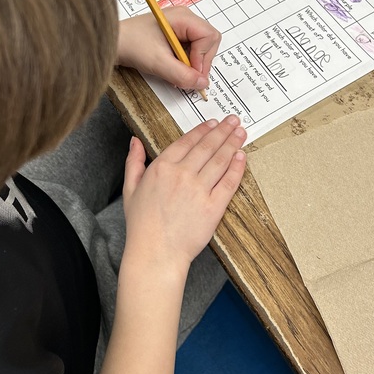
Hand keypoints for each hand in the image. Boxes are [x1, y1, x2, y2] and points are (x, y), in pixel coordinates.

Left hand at [117, 8, 219, 91]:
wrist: (111, 43)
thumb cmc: (130, 44)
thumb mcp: (157, 63)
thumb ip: (182, 74)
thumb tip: (202, 83)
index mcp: (183, 17)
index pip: (209, 37)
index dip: (204, 58)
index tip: (192, 73)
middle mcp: (185, 18)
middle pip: (209, 42)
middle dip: (201, 62)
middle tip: (187, 76)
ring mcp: (181, 27)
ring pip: (201, 48)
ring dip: (193, 64)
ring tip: (176, 71)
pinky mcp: (176, 36)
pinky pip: (192, 51)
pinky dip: (186, 63)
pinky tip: (172, 67)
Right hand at [122, 117, 246, 270]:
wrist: (155, 253)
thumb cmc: (142, 225)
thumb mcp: (131, 189)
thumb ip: (134, 162)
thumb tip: (135, 141)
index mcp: (161, 168)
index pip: (187, 141)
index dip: (203, 130)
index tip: (213, 122)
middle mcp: (181, 175)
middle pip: (207, 146)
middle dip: (223, 130)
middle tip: (234, 120)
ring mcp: (199, 190)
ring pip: (220, 160)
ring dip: (233, 143)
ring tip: (241, 132)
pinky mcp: (213, 207)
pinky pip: (229, 182)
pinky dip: (237, 167)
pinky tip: (242, 157)